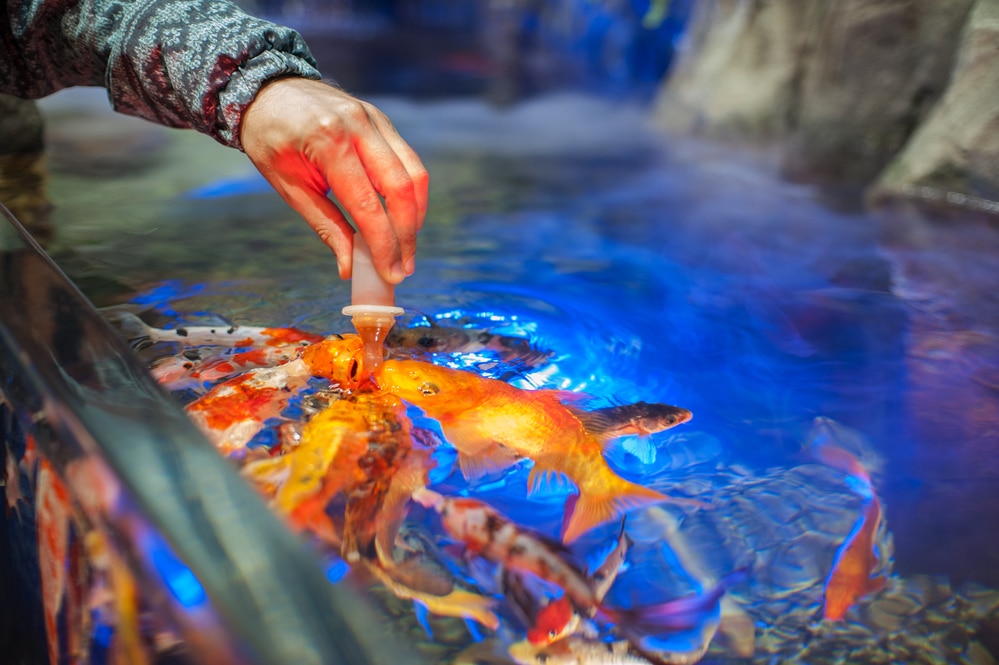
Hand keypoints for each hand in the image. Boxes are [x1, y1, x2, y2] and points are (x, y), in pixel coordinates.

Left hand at [240, 78, 427, 281]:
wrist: (267, 90)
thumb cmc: (271, 140)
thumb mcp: (289, 187)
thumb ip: (325, 225)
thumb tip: (350, 266)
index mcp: (327, 142)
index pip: (368, 204)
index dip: (384, 244)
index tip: (391, 273)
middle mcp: (358, 126)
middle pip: (401, 188)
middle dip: (407, 234)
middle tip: (404, 266)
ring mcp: (374, 118)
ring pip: (414, 173)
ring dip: (415, 215)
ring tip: (406, 246)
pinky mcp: (381, 119)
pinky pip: (408, 160)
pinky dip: (410, 193)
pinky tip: (402, 217)